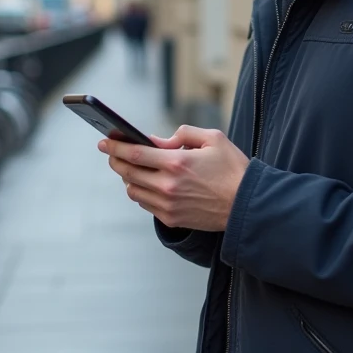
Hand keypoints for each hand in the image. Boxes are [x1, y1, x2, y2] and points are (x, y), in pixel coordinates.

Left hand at [99, 126, 249, 231]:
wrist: (247, 205)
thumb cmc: (233, 169)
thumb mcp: (213, 138)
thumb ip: (183, 134)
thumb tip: (159, 140)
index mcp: (177, 162)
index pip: (135, 154)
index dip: (115, 146)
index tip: (105, 141)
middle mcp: (168, 185)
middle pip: (128, 172)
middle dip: (115, 160)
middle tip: (111, 152)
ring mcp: (168, 205)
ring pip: (134, 190)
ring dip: (128, 177)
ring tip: (130, 167)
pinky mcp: (172, 218)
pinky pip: (145, 205)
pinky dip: (140, 192)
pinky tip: (145, 184)